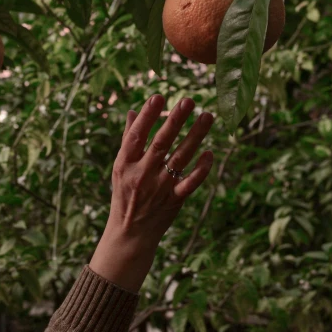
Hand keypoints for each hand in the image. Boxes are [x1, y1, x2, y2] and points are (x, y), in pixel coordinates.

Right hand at [90, 94, 213, 291]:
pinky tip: (211, 153)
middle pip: (161, 143)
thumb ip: (128, 139)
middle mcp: (142, 174)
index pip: (136, 135)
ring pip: (180, 158)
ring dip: (195, 136)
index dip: (147, 116)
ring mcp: (159, 187)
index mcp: (125, 164)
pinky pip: (190, 182)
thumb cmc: (125, 196)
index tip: (158, 96)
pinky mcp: (174, 200)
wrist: (129, 235)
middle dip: (175, 121)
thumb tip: (134, 111)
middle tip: (189, 100)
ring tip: (207, 116)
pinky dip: (201, 169)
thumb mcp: (120, 168)